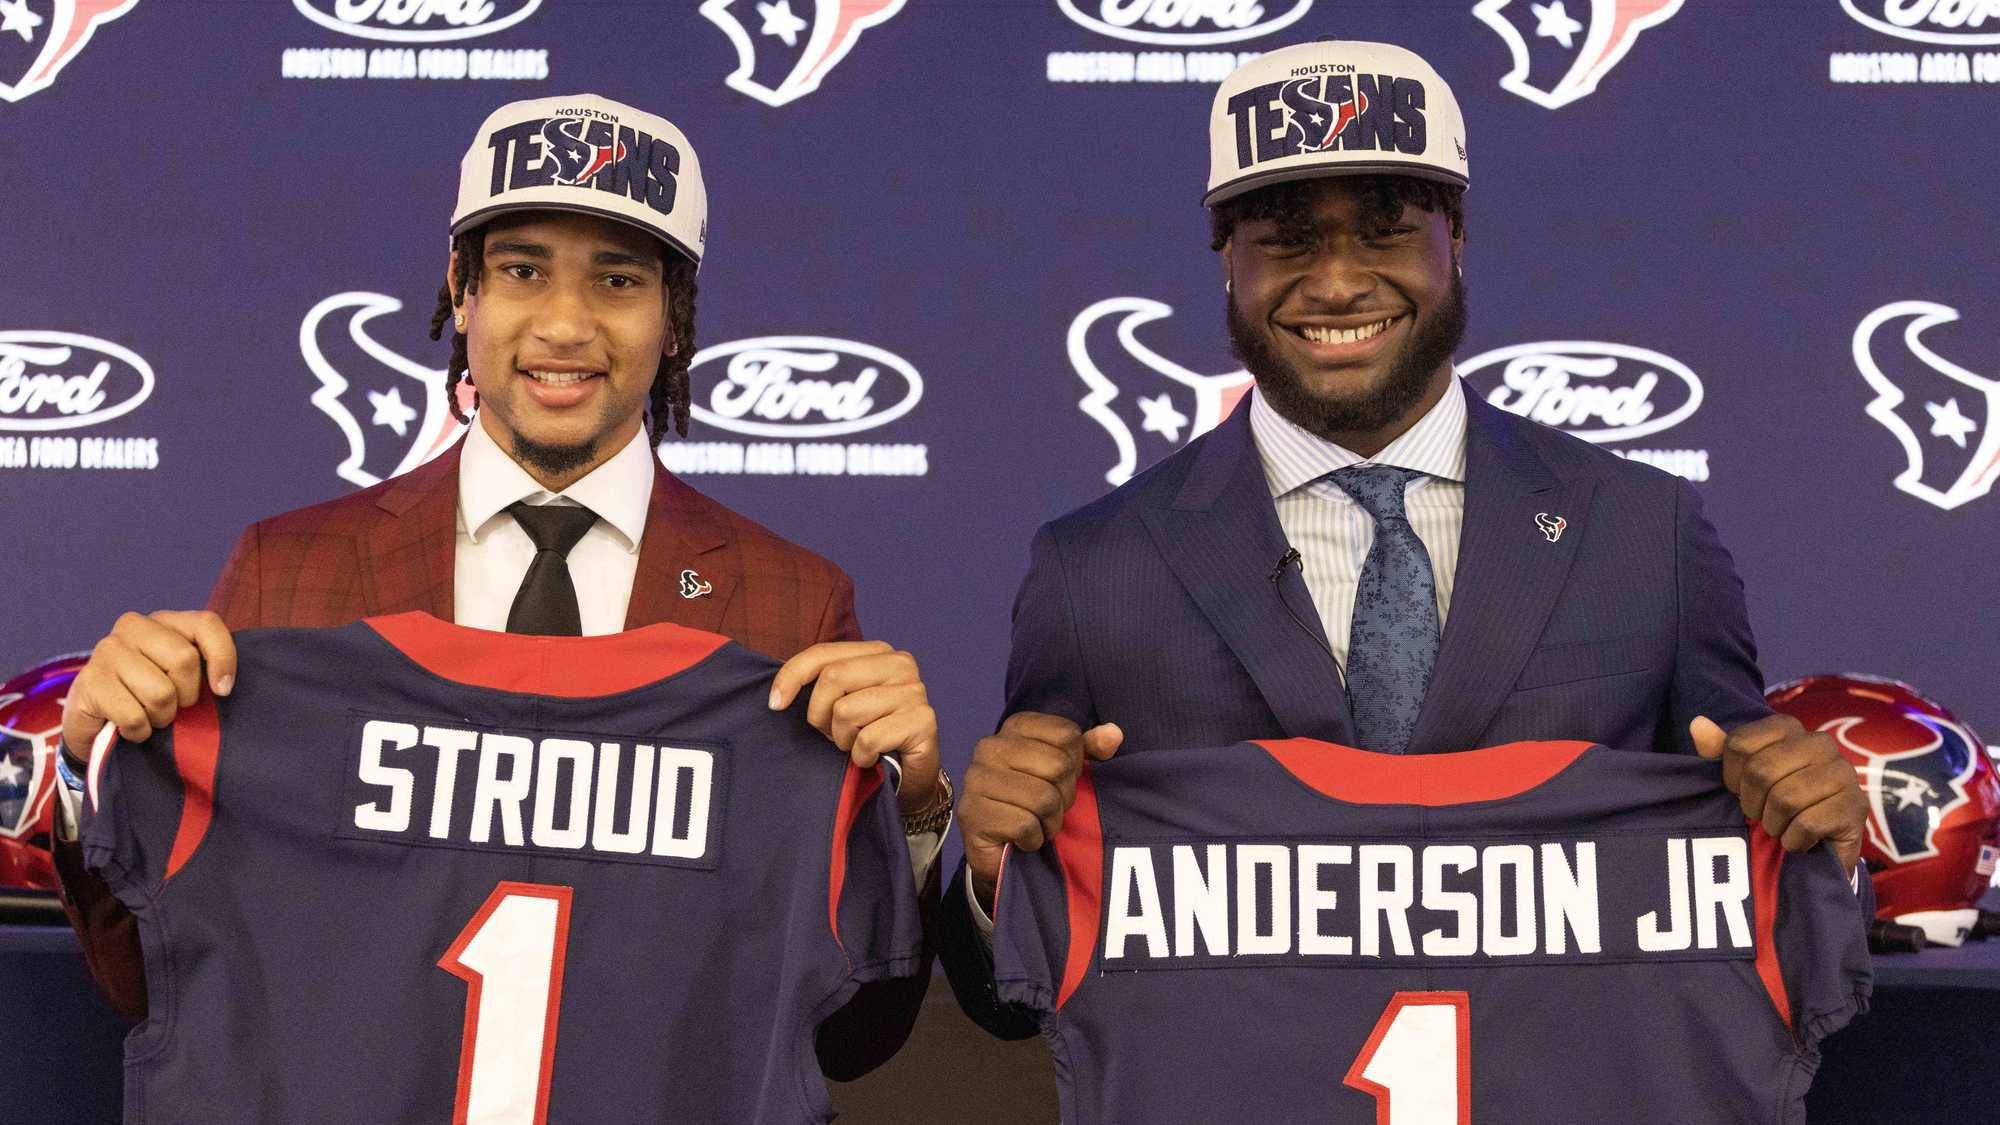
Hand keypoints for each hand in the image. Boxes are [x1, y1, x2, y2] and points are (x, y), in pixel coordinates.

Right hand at [61, 611, 236, 760]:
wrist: (97, 723)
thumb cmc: (149, 696)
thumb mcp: (183, 678)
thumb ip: (205, 668)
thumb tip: (224, 686)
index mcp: (163, 620)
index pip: (206, 624)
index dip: (222, 658)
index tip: (223, 690)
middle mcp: (132, 627)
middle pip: (184, 660)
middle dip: (186, 696)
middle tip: (171, 705)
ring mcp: (106, 651)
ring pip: (161, 693)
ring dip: (161, 717)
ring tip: (147, 714)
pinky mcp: (90, 681)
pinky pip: (135, 717)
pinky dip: (139, 731)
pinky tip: (127, 725)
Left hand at [770, 640, 938, 815]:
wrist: (910, 777)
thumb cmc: (869, 736)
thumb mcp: (839, 704)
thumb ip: (818, 686)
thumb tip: (776, 695)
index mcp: (878, 652)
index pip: (823, 653)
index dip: (791, 677)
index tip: (775, 704)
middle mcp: (900, 664)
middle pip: (833, 677)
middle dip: (821, 715)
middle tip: (833, 735)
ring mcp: (915, 691)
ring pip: (847, 710)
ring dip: (843, 740)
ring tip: (856, 745)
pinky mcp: (923, 720)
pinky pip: (868, 739)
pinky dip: (861, 756)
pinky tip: (872, 758)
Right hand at [961, 713, 1122, 913]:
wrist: (998, 848)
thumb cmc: (1034, 802)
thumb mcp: (1065, 771)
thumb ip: (1088, 750)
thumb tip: (1113, 734)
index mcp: (1014, 728)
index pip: (1067, 734)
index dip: (1075, 763)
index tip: (1059, 779)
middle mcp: (990, 747)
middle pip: (1058, 765)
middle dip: (1064, 796)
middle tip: (1049, 808)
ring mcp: (976, 780)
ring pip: (1043, 798)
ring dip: (1050, 821)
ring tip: (1038, 824)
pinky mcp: (973, 815)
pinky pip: (1025, 826)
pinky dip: (1033, 839)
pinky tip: (1023, 838)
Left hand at [1693, 714, 1866, 876]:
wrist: (1817, 842)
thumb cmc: (1774, 801)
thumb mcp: (1743, 775)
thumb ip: (1720, 750)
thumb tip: (1698, 724)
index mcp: (1788, 727)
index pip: (1739, 744)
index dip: (1731, 777)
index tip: (1740, 791)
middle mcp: (1820, 742)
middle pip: (1761, 770)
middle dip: (1752, 803)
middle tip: (1760, 815)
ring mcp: (1843, 773)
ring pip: (1786, 798)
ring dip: (1773, 824)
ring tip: (1780, 827)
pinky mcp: (1855, 807)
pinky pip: (1808, 824)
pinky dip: (1794, 840)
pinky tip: (1798, 839)